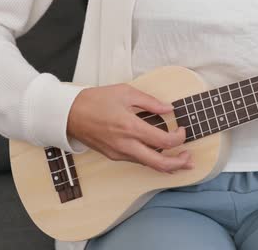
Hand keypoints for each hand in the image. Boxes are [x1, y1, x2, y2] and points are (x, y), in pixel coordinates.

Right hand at [67, 84, 192, 172]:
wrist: (67, 114)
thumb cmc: (95, 100)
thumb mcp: (126, 92)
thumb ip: (150, 102)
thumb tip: (169, 109)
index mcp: (130, 127)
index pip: (164, 141)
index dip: (179, 138)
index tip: (182, 130)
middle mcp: (126, 145)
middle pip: (159, 163)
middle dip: (179, 164)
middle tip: (189, 159)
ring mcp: (119, 153)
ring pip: (149, 165)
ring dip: (168, 165)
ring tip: (182, 160)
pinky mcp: (114, 156)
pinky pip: (138, 161)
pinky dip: (153, 161)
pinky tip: (162, 157)